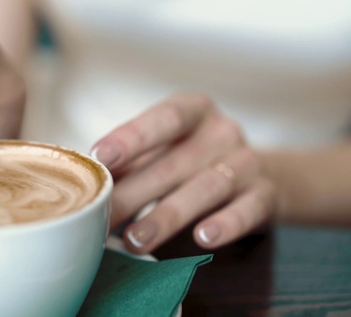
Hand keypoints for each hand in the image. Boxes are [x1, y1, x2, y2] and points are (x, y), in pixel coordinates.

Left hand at [91, 93, 277, 251]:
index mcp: (193, 111)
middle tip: (102, 217)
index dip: (131, 136)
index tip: (100, 155)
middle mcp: (222, 132)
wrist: (263, 175)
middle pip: (174, 162)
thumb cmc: (195, 159)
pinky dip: (226, 224)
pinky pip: (247, 210)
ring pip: (206, 188)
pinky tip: (203, 238)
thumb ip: (134, 160)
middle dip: (134, 192)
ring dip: (167, 216)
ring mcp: (247, 162)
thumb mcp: (168, 148)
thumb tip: (85, 183)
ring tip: (136, 240)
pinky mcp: (265, 195)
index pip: (163, 118)